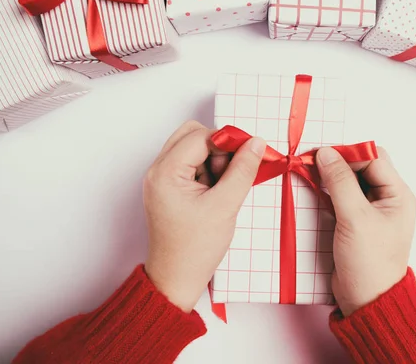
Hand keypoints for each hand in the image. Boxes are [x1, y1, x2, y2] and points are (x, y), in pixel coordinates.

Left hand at [144, 121, 265, 311]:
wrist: (176, 279)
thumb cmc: (195, 249)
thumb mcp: (225, 206)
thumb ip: (243, 170)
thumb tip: (256, 143)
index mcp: (165, 172)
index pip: (200, 136)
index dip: (228, 141)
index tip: (249, 154)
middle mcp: (158, 170)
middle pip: (192, 136)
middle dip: (218, 148)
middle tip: (231, 173)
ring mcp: (162, 179)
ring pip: (193, 149)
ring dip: (214, 161)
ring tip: (222, 190)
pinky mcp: (169, 188)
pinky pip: (191, 166)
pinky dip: (208, 173)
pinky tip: (216, 195)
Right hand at [316, 147, 415, 316]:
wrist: (366, 301)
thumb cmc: (369, 263)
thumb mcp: (355, 218)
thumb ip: (340, 182)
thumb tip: (325, 153)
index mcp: (398, 195)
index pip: (373, 158)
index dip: (348, 152)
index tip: (320, 153)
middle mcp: (387, 199)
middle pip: (362, 166)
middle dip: (338, 162)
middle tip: (312, 161)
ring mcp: (372, 211)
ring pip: (350, 181)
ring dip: (331, 176)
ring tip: (308, 172)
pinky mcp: (356, 222)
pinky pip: (342, 197)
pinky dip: (327, 191)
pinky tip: (312, 190)